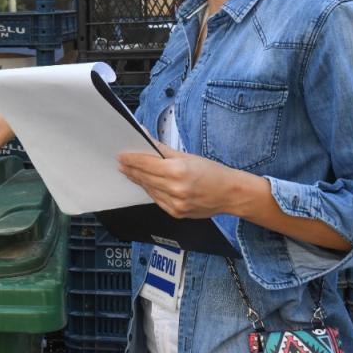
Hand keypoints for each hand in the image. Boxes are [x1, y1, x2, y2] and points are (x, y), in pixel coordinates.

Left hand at [117, 142, 264, 218]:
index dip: (131, 159)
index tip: (122, 155)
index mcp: (178, 171)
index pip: (146, 163)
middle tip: (121, 163)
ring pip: (149, 190)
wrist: (231, 194)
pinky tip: (146, 184)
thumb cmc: (213, 173)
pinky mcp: (176, 213)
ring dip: (138, 180)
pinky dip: (150, 191)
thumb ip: (163, 150)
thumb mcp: (188, 156)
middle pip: (145, 177)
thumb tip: (146, 139)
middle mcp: (175, 189)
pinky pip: (157, 200)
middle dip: (131, 169)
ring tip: (130, 172)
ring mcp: (175, 203)